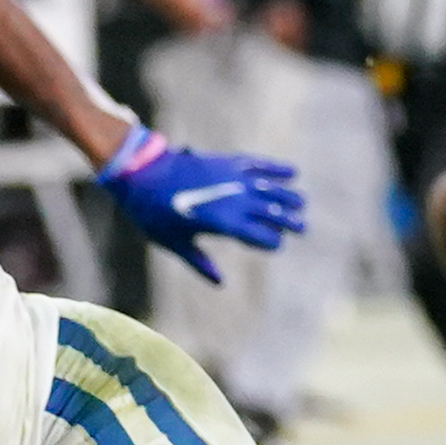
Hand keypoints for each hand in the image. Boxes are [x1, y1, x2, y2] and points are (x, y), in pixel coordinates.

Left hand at [97, 126, 304, 282]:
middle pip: (268, 211)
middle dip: (287, 220)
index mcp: (221, 223)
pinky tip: (292, 172)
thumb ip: (200, 263)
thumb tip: (220, 282)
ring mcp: (231, 178)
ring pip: (268, 188)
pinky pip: (257, 164)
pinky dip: (275, 168)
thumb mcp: (175, 244)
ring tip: (302, 204)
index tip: (279, 246)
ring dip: (287, 196)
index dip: (271, 240)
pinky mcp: (227, 162)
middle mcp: (231, 200)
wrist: (143, 174)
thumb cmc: (154, 215)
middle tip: (302, 228)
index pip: (256, 234)